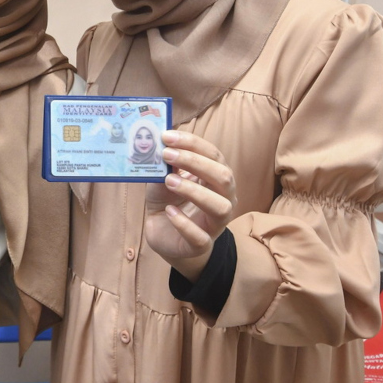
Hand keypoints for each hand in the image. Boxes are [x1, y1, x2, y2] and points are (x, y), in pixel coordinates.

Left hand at [143, 130, 236, 281]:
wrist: (164, 235)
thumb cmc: (169, 201)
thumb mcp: (163, 179)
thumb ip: (164, 164)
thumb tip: (158, 143)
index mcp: (216, 178)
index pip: (214, 155)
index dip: (192, 143)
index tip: (167, 137)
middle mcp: (224, 199)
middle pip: (223, 177)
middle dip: (195, 162)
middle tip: (167, 154)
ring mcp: (216, 223)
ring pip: (220, 206)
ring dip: (194, 191)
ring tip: (169, 181)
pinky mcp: (202, 245)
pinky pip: (200, 237)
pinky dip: (183, 223)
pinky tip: (169, 211)